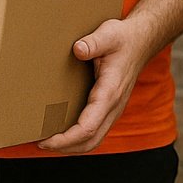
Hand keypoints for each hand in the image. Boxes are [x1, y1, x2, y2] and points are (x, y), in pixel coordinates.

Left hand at [38, 14, 157, 153]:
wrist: (142, 42)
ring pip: (94, 140)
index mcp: (110, 93)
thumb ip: (93, 42)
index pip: (88, 127)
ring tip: (48, 141)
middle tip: (40, 143)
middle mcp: (114, 106)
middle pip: (90, 141)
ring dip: (72, 146)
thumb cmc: (124, 39)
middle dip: (65, 148)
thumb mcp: (109, 34)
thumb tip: (77, 49)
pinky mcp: (110, 108)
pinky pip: (96, 132)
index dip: (66, 139)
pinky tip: (63, 130)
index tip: (46, 139)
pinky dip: (78, 138)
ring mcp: (114, 110)